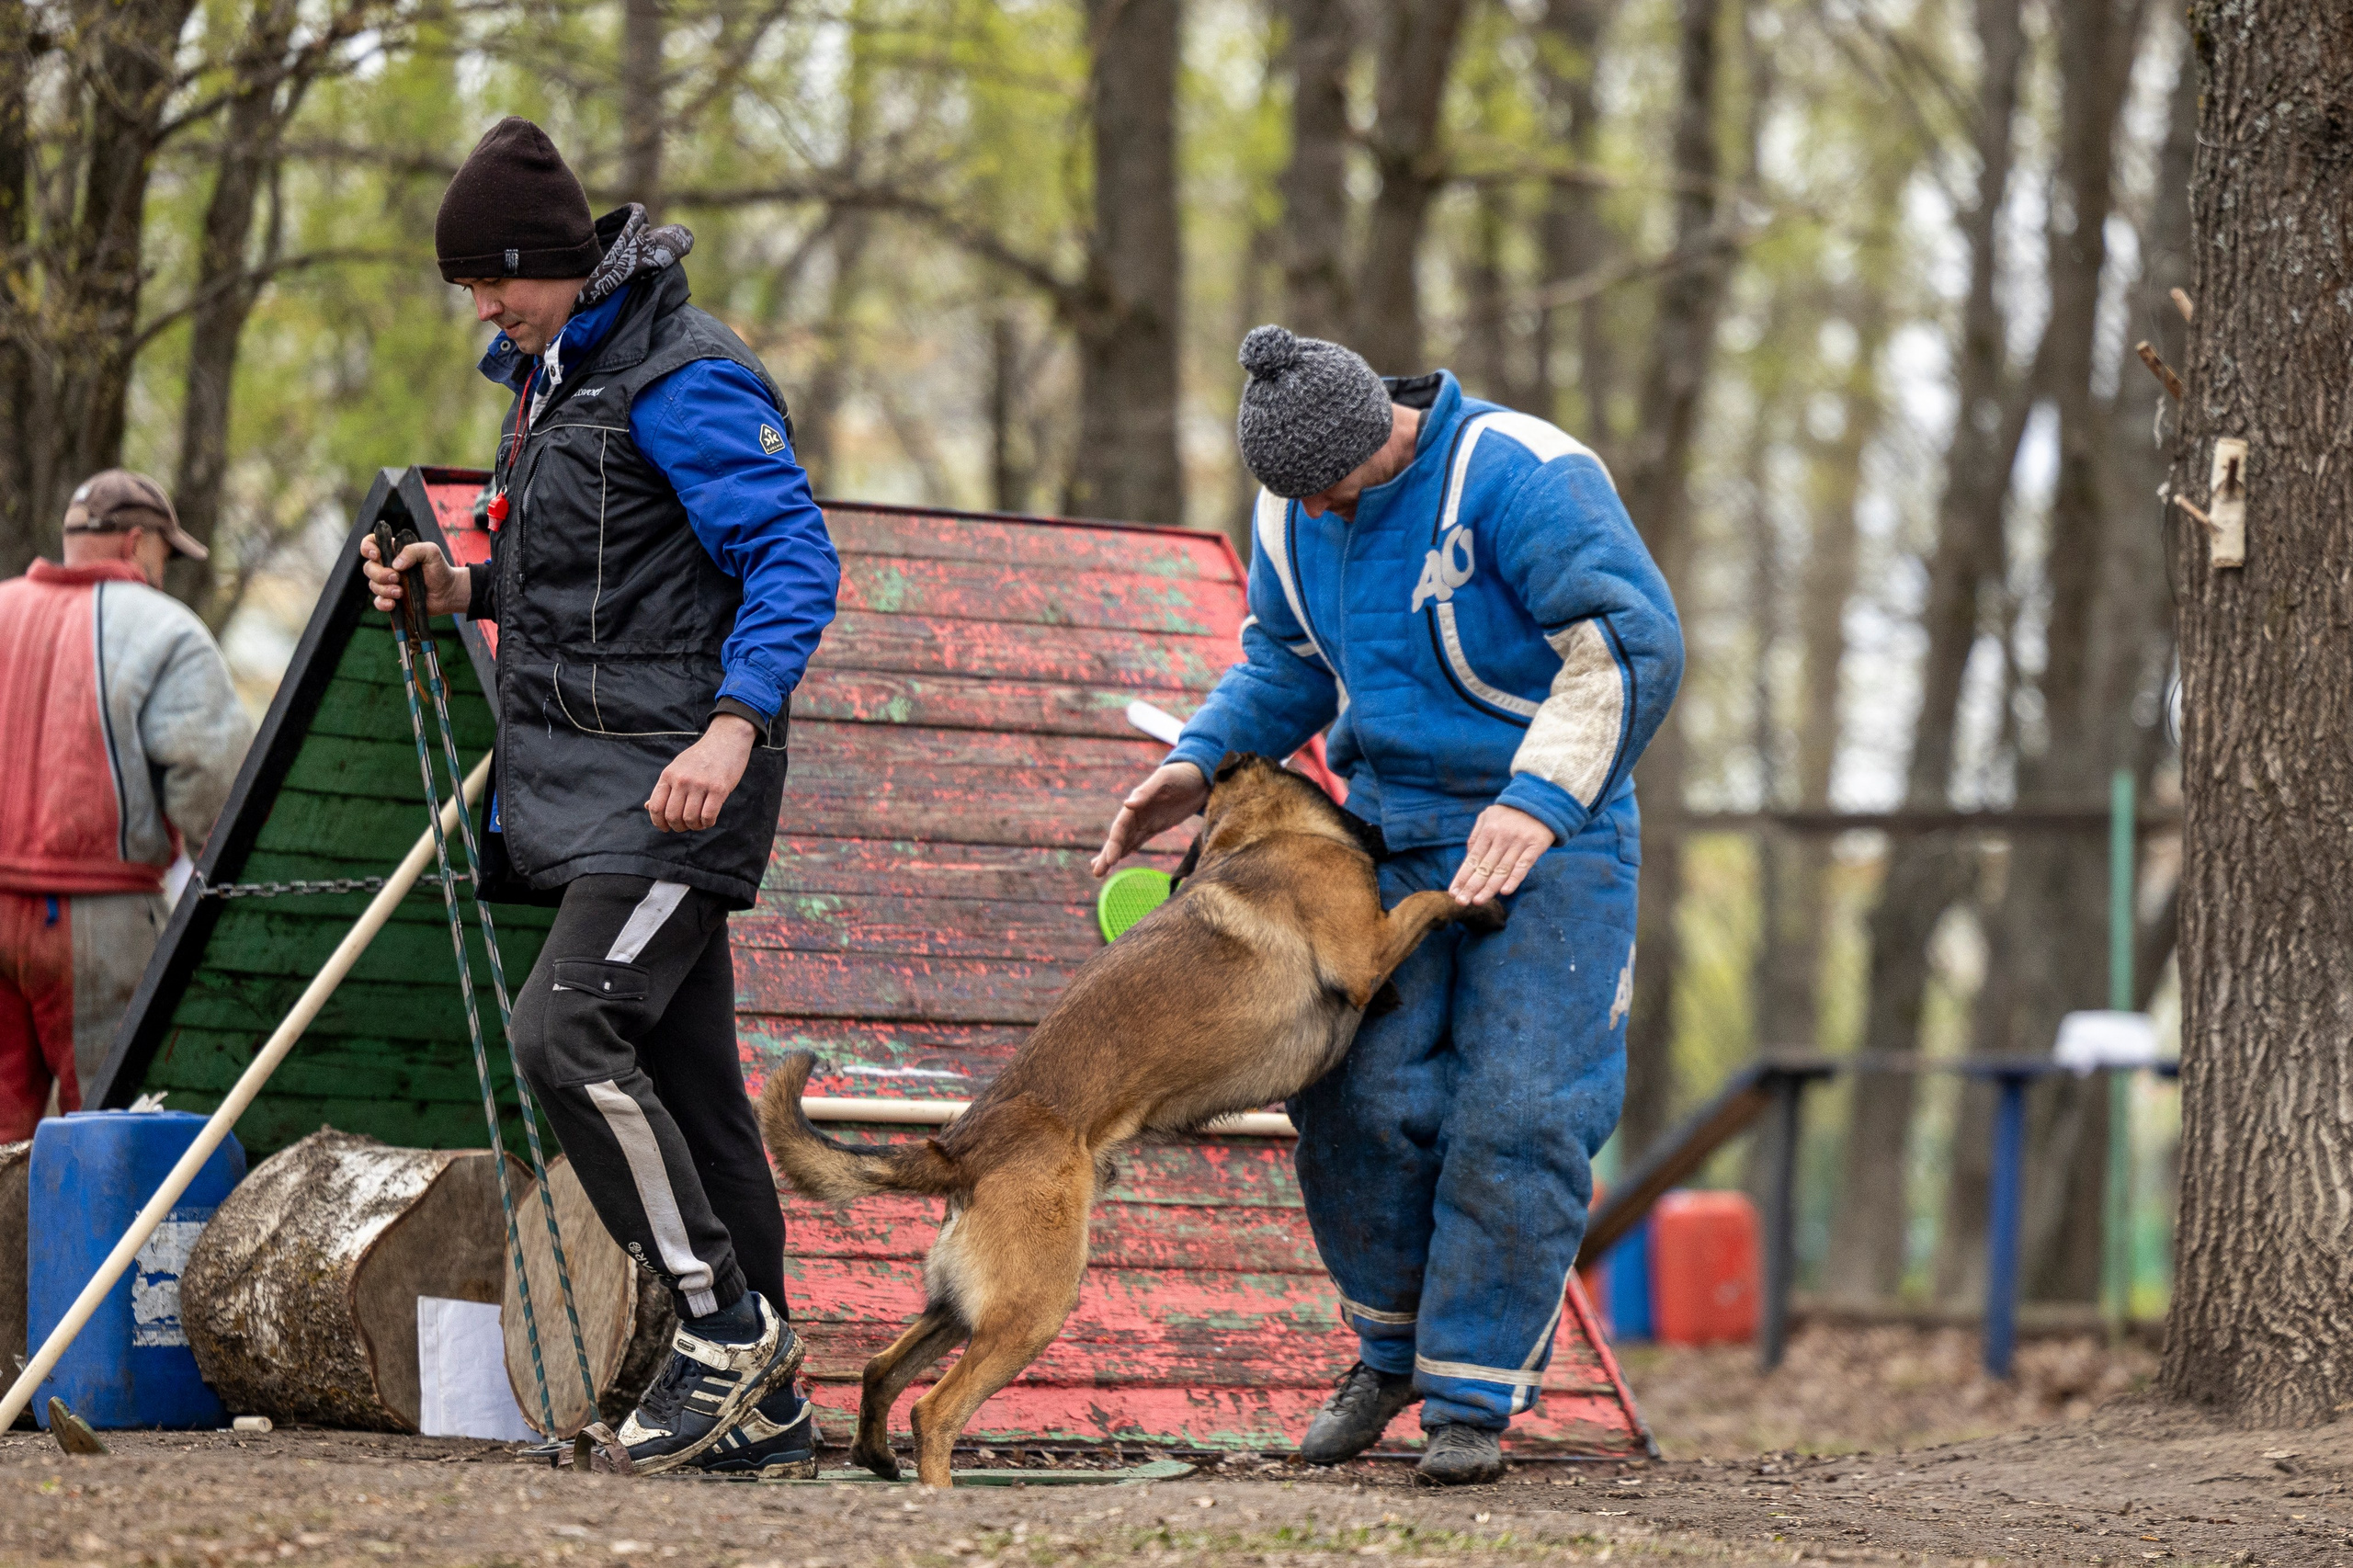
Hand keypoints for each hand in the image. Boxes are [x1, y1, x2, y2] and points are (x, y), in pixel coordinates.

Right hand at [361, 533, 470, 616]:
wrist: (447, 592)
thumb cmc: (439, 569)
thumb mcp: (431, 552)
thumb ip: (413, 550)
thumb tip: (395, 564)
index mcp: (393, 552)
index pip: (371, 543)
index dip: (367, 547)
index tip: (376, 555)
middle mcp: (387, 566)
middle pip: (368, 568)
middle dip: (379, 574)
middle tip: (396, 577)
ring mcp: (388, 583)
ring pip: (373, 585)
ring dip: (385, 589)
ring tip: (401, 592)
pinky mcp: (392, 599)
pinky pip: (378, 602)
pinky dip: (383, 603)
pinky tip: (394, 604)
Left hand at [648, 715, 755, 831]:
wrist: (727, 739)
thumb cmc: (701, 757)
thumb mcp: (677, 767)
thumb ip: (664, 787)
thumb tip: (647, 806)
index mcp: (668, 775)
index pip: (655, 806)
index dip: (658, 822)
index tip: (665, 827)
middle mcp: (682, 780)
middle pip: (672, 816)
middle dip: (678, 827)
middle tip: (685, 826)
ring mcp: (700, 784)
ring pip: (690, 819)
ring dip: (694, 826)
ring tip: (699, 823)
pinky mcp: (719, 789)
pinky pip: (708, 816)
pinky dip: (707, 823)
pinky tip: (709, 819)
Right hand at [1091, 762, 1208, 876]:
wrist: (1199, 777)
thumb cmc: (1181, 775)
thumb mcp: (1165, 780)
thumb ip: (1146, 792)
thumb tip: (1127, 804)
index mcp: (1136, 802)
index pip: (1121, 827)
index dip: (1114, 844)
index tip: (1110, 860)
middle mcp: (1137, 813)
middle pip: (1119, 837)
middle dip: (1107, 855)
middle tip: (1096, 873)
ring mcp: (1146, 820)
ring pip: (1125, 842)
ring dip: (1112, 856)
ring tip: (1098, 871)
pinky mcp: (1156, 826)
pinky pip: (1138, 841)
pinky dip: (1126, 850)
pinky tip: (1116, 859)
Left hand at [1449, 803, 1553, 905]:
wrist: (1540, 800)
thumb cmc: (1509, 812)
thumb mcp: (1488, 816)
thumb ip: (1476, 836)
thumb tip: (1468, 858)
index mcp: (1488, 831)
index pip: (1472, 858)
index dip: (1462, 876)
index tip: (1453, 892)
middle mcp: (1502, 837)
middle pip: (1485, 867)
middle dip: (1471, 886)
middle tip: (1461, 902)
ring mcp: (1519, 842)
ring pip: (1502, 869)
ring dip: (1489, 888)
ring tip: (1478, 901)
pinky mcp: (1535, 846)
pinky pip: (1523, 865)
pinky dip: (1514, 879)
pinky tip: (1505, 891)